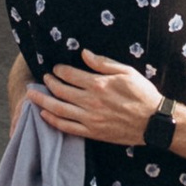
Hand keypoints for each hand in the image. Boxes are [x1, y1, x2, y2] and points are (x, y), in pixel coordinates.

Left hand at [38, 53, 164, 147]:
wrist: (153, 122)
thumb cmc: (142, 94)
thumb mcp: (126, 72)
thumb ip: (103, 63)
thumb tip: (84, 53)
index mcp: (98, 84)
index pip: (69, 75)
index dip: (59, 70)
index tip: (55, 68)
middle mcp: (90, 101)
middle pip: (60, 91)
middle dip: (48, 83)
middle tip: (42, 78)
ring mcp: (90, 119)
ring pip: (59, 109)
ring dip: (43, 101)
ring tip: (32, 95)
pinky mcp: (92, 132)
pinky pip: (67, 127)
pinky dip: (53, 121)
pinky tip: (44, 115)